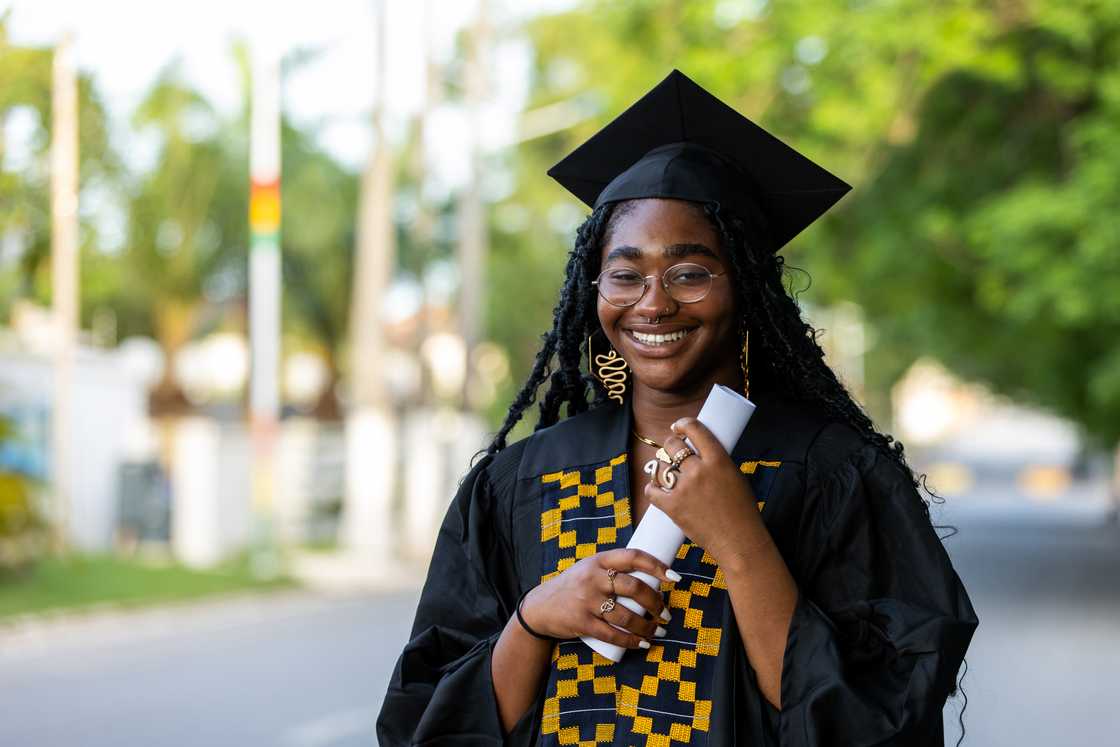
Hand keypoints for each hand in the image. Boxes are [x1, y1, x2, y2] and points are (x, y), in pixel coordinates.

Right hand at [520, 548, 676, 648]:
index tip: (674, 577)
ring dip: (648, 626)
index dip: (657, 565)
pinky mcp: (582, 623)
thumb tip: (652, 577)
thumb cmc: (573, 587)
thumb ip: (613, 570)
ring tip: (658, 630)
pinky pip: (612, 635)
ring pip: (627, 616)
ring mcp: (587, 601)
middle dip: (656, 602)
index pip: (633, 557)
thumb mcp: (588, 569)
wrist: (539, 607)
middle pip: (635, 588)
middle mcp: (593, 578)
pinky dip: (631, 641)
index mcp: (598, 560)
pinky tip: (642, 643)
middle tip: (665, 613)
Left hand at [643, 417, 760, 567]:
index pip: (695, 429)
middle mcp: (699, 471)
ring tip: (667, 472)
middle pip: (673, 445)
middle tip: (672, 449)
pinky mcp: (673, 507)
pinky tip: (656, 487)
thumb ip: (718, 463)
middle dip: (671, 444)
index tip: (679, 427)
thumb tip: (700, 453)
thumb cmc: (743, 511)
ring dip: (663, 467)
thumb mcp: (736, 477)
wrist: (739, 541)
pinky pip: (653, 490)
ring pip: (662, 466)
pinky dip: (653, 488)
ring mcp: (684, 489)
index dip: (683, 424)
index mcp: (718, 460)